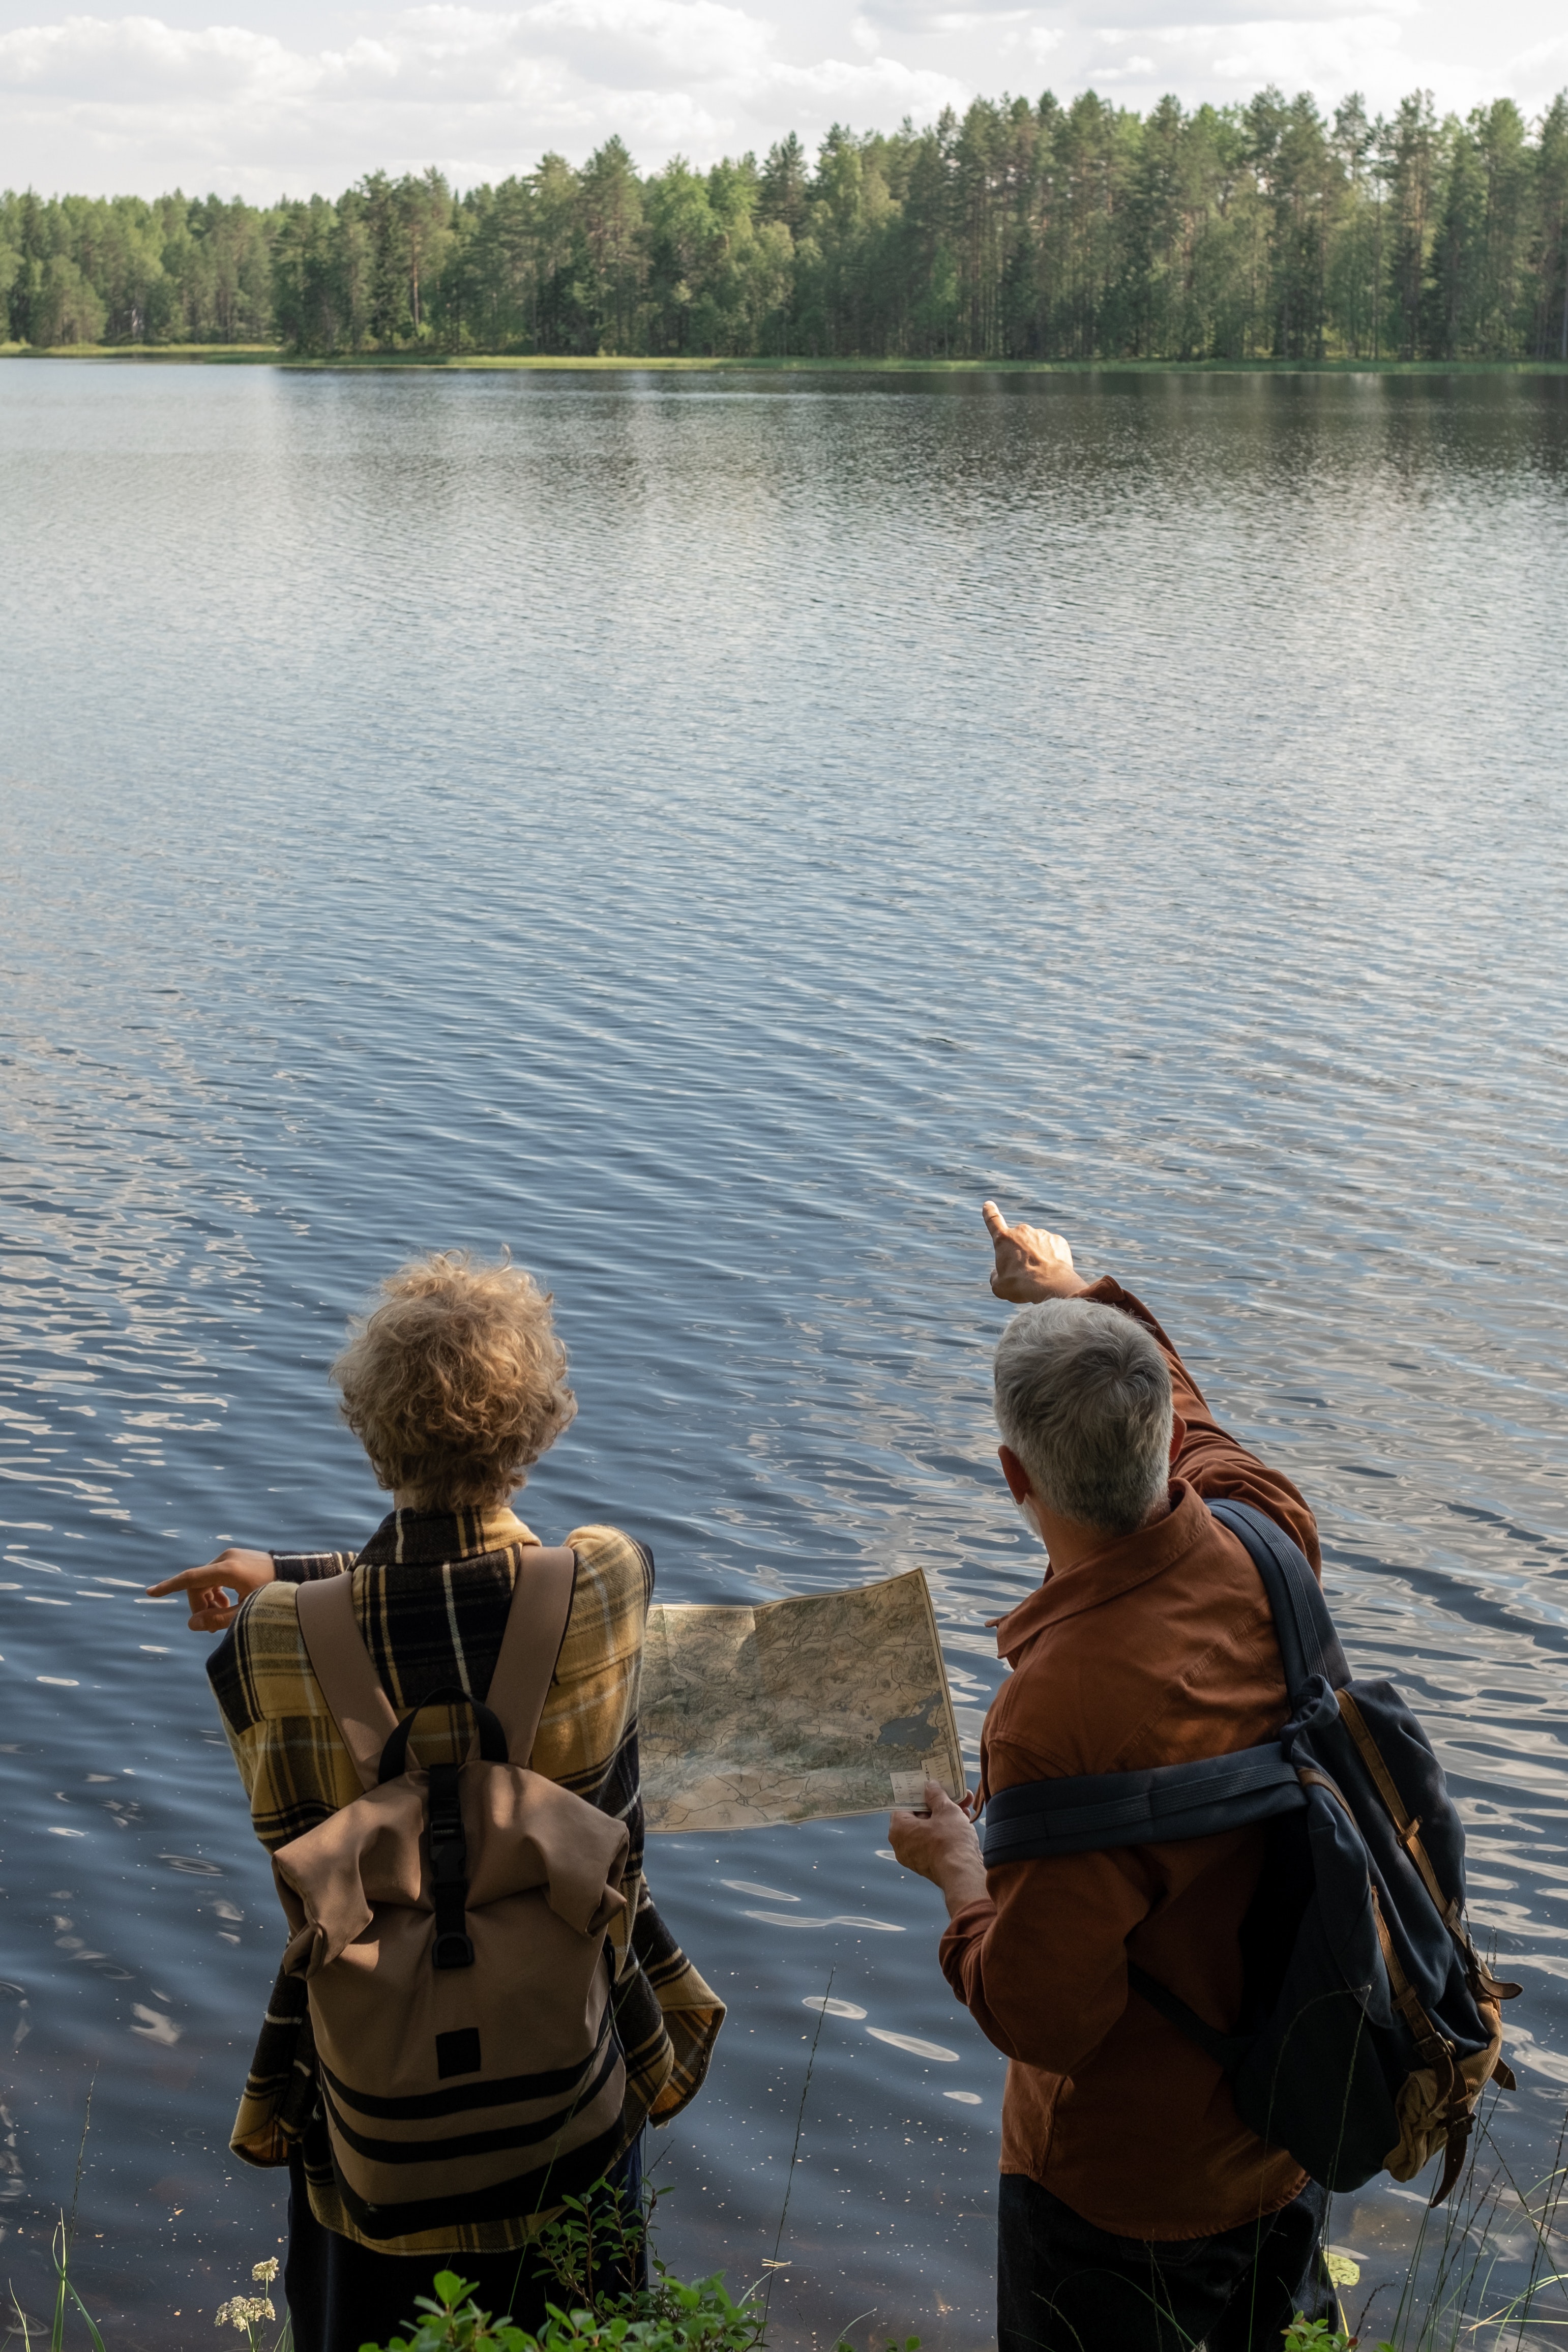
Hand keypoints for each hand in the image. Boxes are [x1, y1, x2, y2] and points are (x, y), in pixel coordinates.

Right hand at [145, 1548, 275, 1631]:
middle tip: (210, 1627)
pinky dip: (216, 1591)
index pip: (190, 1578)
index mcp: (228, 1570)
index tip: (150, 1593)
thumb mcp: (247, 1611)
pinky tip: (226, 1604)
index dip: (169, 1587)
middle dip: (199, 1606)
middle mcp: (227, 1558)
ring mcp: (232, 1556)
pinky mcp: (236, 1558)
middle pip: (198, 1584)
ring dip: (208, 1600)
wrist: (297, 1572)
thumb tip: (191, 1624)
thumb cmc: (274, 1594)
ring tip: (221, 1617)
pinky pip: (216, 1575)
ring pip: (206, 1580)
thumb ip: (219, 1619)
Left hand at [888, 1780, 989, 1917]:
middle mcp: (902, 1845)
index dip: (920, 1793)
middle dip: (939, 1805)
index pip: (904, 1804)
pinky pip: (934, 1843)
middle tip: (953, 1795)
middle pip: (919, 1817)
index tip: (931, 1786)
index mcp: (899, 1829)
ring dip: (947, 1817)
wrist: (963, 1874)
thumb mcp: (945, 1810)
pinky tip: (964, 1821)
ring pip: (930, 1830)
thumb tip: (929, 1786)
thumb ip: (936, 1795)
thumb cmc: (949, 1839)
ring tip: (965, 1806)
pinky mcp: (928, 1865)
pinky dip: (946, 1832)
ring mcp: (915, 1857)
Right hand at [982, 1201, 1091, 1302]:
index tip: (988, 1205)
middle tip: (1024, 1271)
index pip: (993, 1221)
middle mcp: (1022, 1231)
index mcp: (1004, 1239)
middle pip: (1019, 1240)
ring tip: (1039, 1274)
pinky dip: (1051, 1258)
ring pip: (1037, 1244)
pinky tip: (1051, 1271)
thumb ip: (996, 1276)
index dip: (990, 1212)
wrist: (1050, 1285)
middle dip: (1020, 1251)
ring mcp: (1042, 1234)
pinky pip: (1052, 1248)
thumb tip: (997, 1273)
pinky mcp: (1058, 1240)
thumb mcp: (999, 1286)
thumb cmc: (1021, 1285)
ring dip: (1037, 1255)